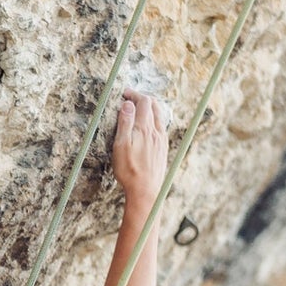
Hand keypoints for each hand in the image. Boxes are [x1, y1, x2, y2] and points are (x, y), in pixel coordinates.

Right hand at [111, 87, 169, 210]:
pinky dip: (154, 120)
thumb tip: (128, 104)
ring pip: (159, 115)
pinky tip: (148, 126)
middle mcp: (156, 131)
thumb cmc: (129, 170)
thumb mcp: (121, 145)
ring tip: (139, 109)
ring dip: (150, 108)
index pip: (143, 101)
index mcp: (144, 128)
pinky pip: (161, 127)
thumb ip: (125, 123)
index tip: (124, 93)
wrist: (146, 191)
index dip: (134, 94)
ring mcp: (161, 140)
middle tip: (130, 99)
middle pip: (153, 105)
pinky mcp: (163, 148)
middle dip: (142, 98)